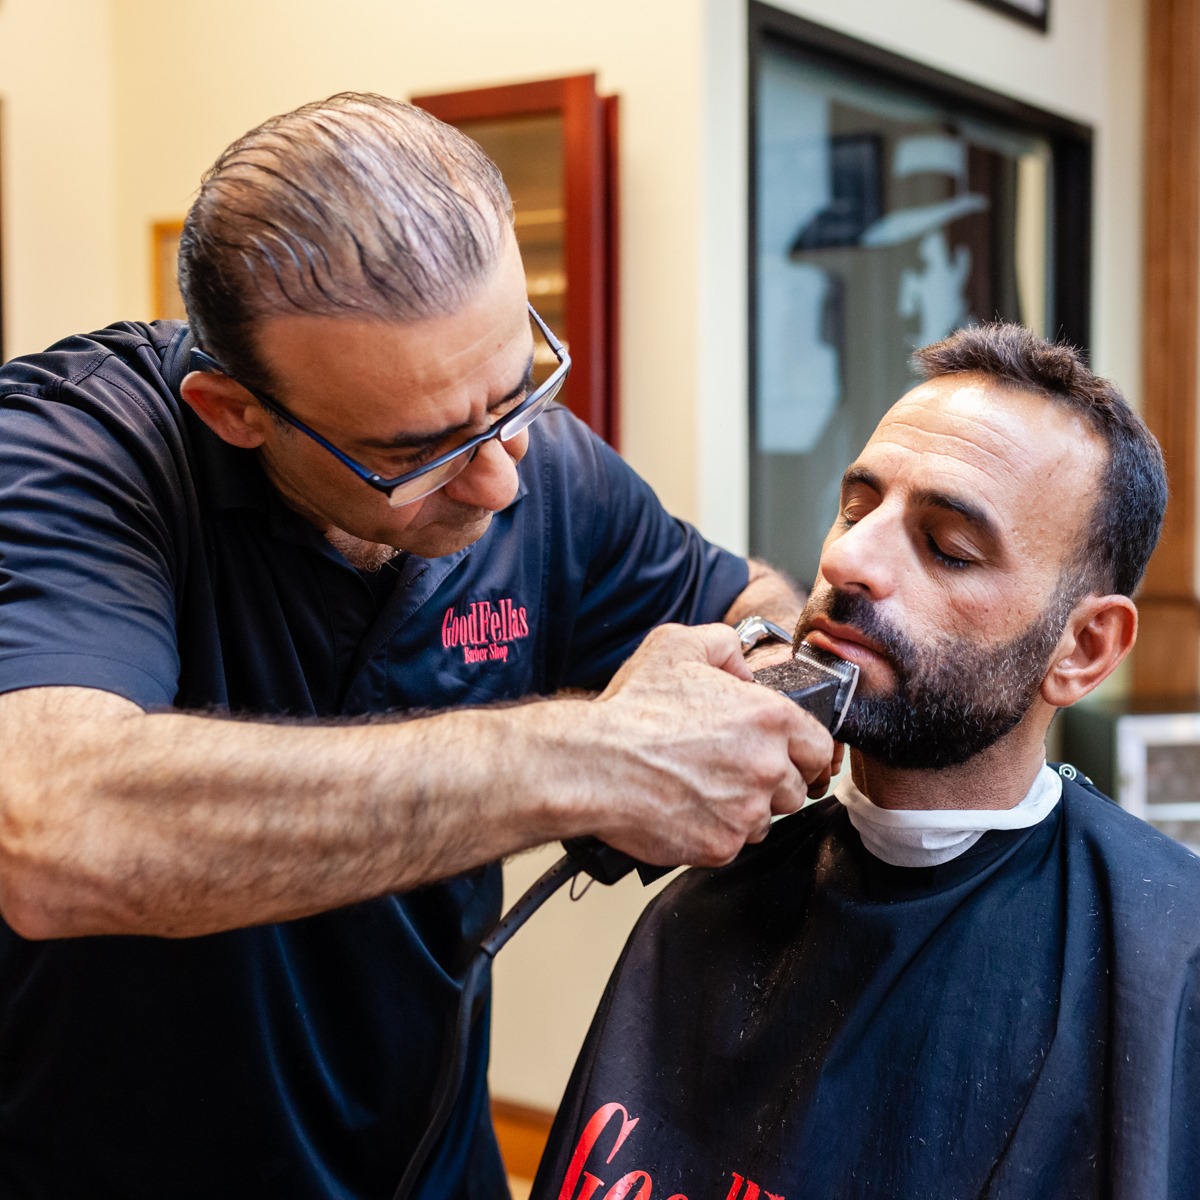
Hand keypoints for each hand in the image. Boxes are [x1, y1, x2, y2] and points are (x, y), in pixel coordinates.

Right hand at [568, 623, 835, 867]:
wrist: (594, 764)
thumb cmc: (633, 709)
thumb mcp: (678, 645)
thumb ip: (724, 645)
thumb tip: (743, 668)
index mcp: (770, 718)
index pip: (820, 747)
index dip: (805, 751)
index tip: (791, 757)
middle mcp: (767, 767)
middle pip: (796, 787)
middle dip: (771, 780)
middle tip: (733, 769)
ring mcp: (746, 811)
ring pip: (766, 819)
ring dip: (745, 808)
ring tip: (704, 788)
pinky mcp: (722, 846)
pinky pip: (734, 843)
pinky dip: (716, 830)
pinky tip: (687, 808)